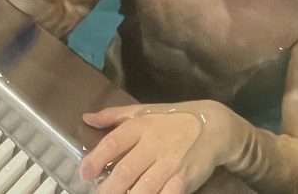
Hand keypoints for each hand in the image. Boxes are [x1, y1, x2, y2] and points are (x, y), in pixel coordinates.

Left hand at [80, 101, 235, 193]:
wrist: (213, 126)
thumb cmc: (171, 119)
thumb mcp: (142, 111)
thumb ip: (112, 115)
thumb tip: (86, 118)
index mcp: (139, 126)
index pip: (113, 143)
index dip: (96, 159)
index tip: (84, 174)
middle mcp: (153, 145)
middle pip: (126, 170)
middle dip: (109, 187)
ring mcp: (169, 164)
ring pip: (144, 187)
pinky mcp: (184, 180)